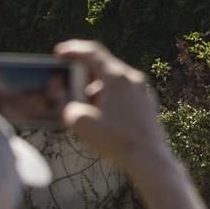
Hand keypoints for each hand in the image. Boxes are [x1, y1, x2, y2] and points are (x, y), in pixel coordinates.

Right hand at [56, 40, 165, 164]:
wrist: (150, 159)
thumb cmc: (117, 141)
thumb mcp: (81, 124)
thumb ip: (69, 108)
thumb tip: (72, 106)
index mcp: (117, 77)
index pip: (92, 52)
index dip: (73, 49)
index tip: (59, 53)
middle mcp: (133, 79)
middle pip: (104, 66)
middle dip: (83, 74)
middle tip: (69, 84)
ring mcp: (143, 91)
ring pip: (115, 81)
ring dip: (97, 88)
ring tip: (86, 106)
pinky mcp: (148, 104)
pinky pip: (125, 93)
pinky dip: (110, 97)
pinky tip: (104, 116)